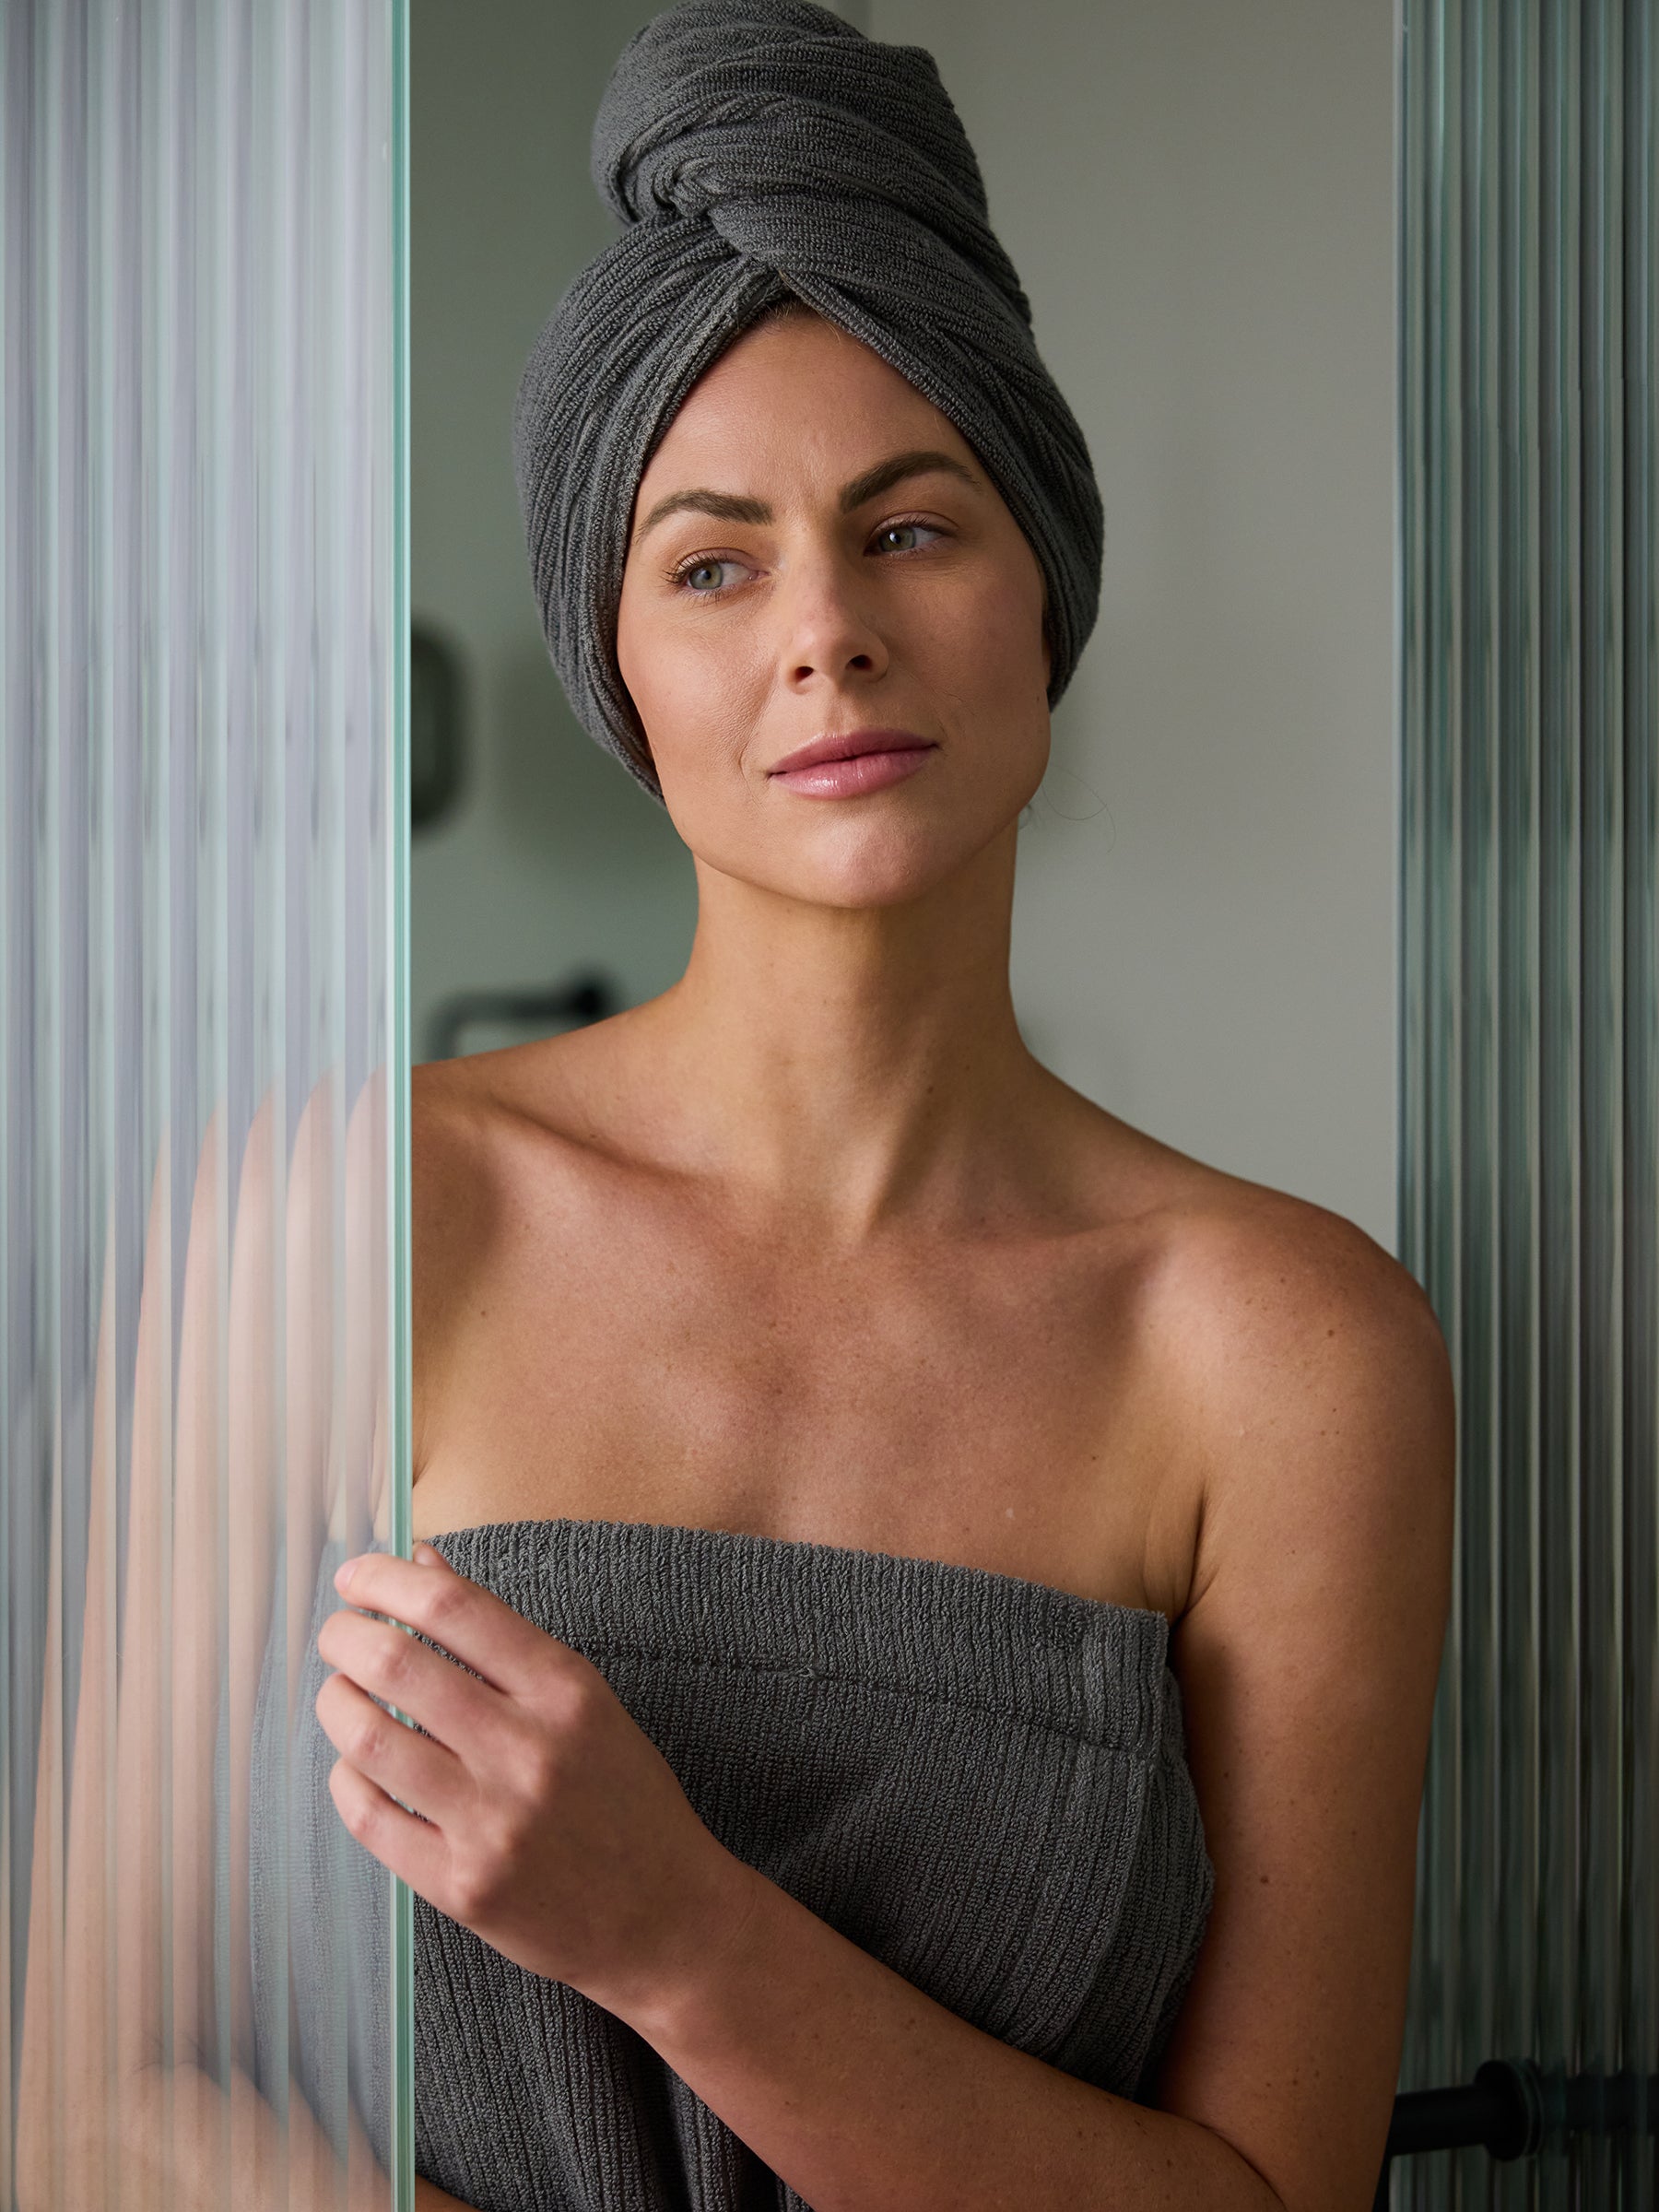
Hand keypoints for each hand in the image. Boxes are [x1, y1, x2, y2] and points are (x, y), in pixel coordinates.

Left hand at [314, 1544, 759, 2021]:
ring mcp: (490, 1824)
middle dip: (346, 1635)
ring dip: (336, 1703)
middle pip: (399, 1665)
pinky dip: (346, 1779)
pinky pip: (369, 1817)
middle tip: (338, 1632)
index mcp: (566, 1692)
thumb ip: (500, 1634)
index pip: (455, 1609)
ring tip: (340, 1693)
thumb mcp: (584, 1701)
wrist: (664, 1919)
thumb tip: (421, 1563)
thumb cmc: (624, 1798)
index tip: (357, 1575)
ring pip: (370, 1740)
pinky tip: (356, 1764)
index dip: (388, 1580)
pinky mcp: (459, 1886)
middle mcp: (527, 1751)